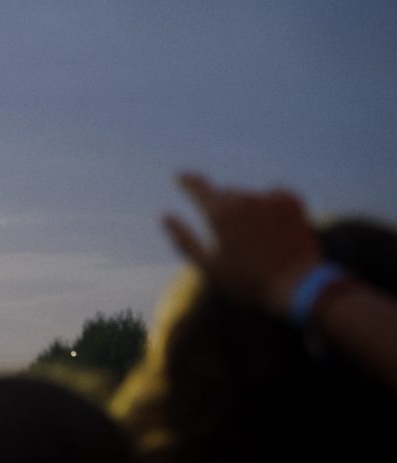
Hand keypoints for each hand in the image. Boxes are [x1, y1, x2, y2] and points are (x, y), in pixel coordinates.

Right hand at [163, 173, 322, 313]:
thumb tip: (164, 216)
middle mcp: (242, 199)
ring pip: (249, 196)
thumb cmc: (247, 281)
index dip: (186, 180)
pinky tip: (274, 231)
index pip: (197, 187)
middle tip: (232, 237)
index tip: (179, 176)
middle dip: (223, 208)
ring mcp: (268, 197)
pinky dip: (269, 208)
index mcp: (218, 213)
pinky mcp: (290, 199)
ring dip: (247, 209)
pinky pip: (272, 196)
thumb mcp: (208, 266)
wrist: (297, 285)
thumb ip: (184, 239)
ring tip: (257, 240)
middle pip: (225, 194)